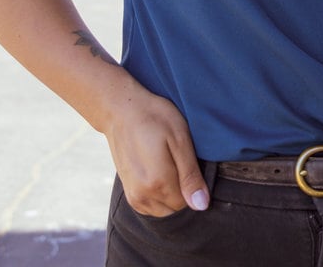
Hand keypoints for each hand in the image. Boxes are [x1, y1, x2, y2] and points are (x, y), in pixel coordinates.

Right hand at [103, 88, 209, 215]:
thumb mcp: (179, 138)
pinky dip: (159, 196)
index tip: (189, 161)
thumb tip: (202, 206)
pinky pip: (151, 207)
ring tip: (167, 164)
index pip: (188, 203)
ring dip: (170, 194)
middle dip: (182, 190)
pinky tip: (158, 172)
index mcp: (158, 183)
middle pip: (176, 208)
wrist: (121, 111)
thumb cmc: (154, 118)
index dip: (194, 184)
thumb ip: (190, 175)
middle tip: (178, 160)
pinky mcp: (128, 194)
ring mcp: (133, 197)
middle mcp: (143, 196)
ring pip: (164, 210)